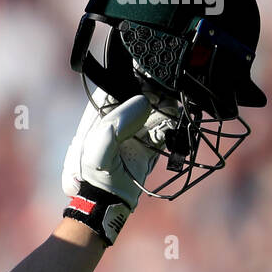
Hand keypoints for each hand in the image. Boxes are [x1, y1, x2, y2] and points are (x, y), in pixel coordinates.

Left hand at [61, 89, 174, 243]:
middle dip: (154, 89)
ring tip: (174, 103)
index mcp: (100, 116)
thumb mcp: (100, 148)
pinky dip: (172, 123)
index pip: (115, 88)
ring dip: (167, 105)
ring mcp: (135, 132)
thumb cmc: (95, 175)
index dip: (130, 76)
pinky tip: (176, 121)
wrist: (106, 204)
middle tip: (167, 85)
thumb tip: (143, 102)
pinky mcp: (149, 145)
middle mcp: (118, 121)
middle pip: (139, 96)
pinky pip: (165, 129)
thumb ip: (118, 124)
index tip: (147, 68)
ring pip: (155, 110)